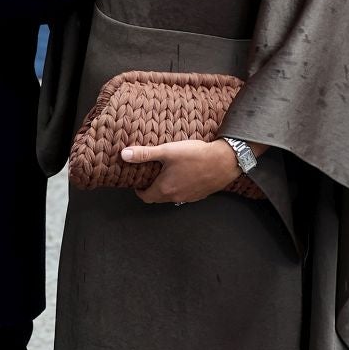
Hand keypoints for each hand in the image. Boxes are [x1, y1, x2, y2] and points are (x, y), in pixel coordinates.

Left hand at [120, 138, 240, 204]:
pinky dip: (180, 188)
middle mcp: (175, 196)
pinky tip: (184, 175)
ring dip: (167, 189)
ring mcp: (189, 197)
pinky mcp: (200, 195)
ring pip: (172, 197)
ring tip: (166, 175)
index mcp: (164, 188)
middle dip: (152, 190)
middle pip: (158, 198)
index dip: (139, 191)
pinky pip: (185, 194)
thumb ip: (145, 154)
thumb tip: (124, 155)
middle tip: (150, 177)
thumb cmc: (195, 156)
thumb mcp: (167, 151)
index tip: (138, 183)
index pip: (145, 197)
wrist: (224, 161)